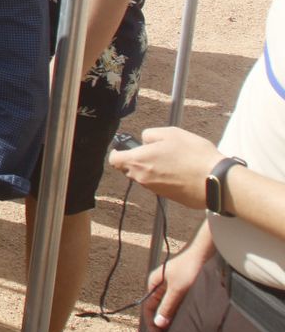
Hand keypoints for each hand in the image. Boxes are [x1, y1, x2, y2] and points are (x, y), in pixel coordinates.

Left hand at [108, 126, 223, 209]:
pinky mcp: (170, 198)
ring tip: (172, 161)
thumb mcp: (170, 133)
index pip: (115, 160)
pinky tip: (180, 172)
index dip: (117, 152)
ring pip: (145, 178)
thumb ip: (150, 135)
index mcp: (139, 162)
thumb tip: (144, 142)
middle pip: (129, 169)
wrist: (216, 180)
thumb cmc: (193, 154)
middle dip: (137, 161)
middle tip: (154, 152)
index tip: (124, 148)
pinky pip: (160, 186)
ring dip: (152, 170)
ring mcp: (156, 190)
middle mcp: (143, 179)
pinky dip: (165, 179)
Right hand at [144, 243, 211, 331]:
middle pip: (156, 308)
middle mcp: (160, 285)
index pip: (148, 308)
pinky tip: (181, 321)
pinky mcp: (181, 287)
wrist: (204, 254)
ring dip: (167, 319)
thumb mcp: (177, 290)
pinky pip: (175, 304)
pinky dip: (175, 314)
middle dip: (158, 324)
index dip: (151, 324)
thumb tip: (158, 323)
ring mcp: (171, 286)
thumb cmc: (189, 268)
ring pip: (166, 307)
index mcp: (154, 284)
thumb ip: (167, 307)